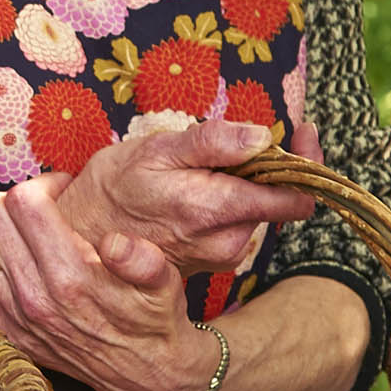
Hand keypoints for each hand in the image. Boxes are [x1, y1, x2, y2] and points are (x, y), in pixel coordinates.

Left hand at [0, 181, 218, 390]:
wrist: (145, 373)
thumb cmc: (154, 319)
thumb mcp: (165, 284)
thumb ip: (144, 259)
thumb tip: (115, 242)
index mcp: (73, 277)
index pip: (26, 202)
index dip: (44, 183)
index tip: (64, 189)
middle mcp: (35, 297)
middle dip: (14, 197)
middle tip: (39, 204)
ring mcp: (12, 317)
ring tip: (10, 223)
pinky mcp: (1, 334)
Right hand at [54, 118, 314, 274]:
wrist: (82, 237)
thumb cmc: (113, 188)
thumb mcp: (156, 150)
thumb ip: (212, 144)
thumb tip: (263, 137)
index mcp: (216, 211)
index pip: (294, 198)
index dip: (307, 162)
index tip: (303, 131)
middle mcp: (227, 241)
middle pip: (281, 200)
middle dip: (275, 164)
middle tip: (255, 134)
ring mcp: (223, 255)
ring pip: (261, 209)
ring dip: (253, 180)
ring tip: (218, 158)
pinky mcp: (215, 258)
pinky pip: (243, 221)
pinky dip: (237, 196)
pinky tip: (208, 180)